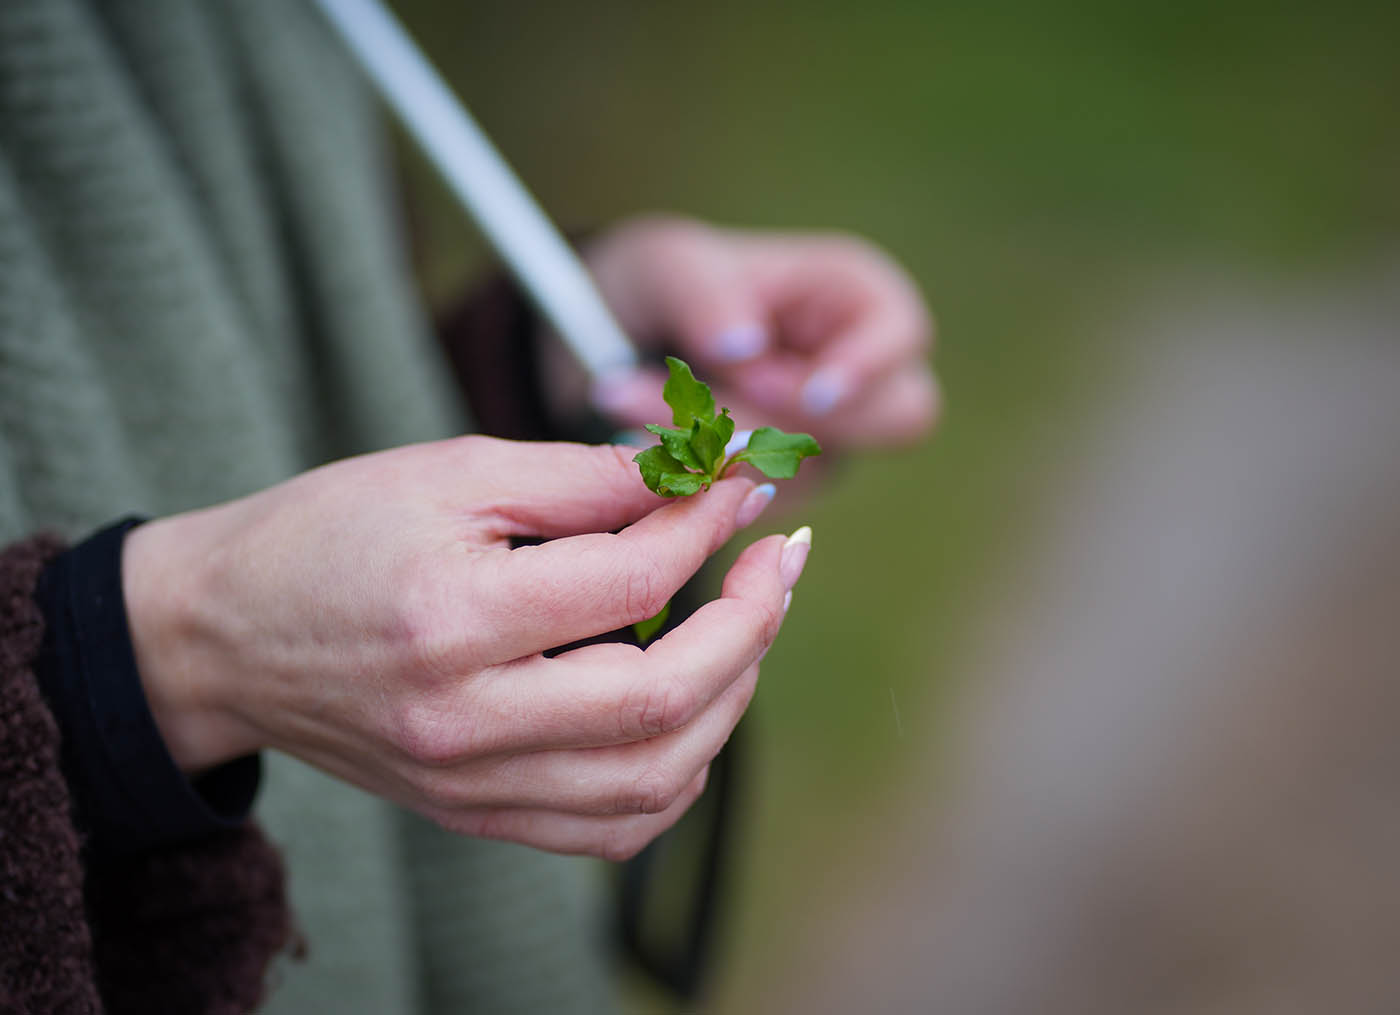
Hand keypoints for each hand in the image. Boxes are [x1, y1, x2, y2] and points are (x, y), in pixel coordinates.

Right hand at [121, 437, 805, 858]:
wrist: (224, 636)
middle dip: (752, 623)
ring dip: (730, 698)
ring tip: (746, 626)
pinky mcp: (477, 815)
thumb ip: (583, 478)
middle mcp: (467, 721)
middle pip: (664, 699)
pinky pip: (613, 828)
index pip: (634, 579)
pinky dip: (678, 771)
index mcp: (453, 618)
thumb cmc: (330, 536)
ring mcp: (472, 785)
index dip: (709, 524)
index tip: (742, 485)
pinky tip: (693, 709)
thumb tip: (697, 478)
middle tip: (781, 559)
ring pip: (655, 779)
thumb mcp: (450, 473)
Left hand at [584, 216, 939, 449]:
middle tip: (720, 416)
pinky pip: (770, 497)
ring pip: (820, 464)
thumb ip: (708, 298)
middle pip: (891, 419)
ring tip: (632, 406)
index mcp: (857, 295)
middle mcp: (861, 369)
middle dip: (802, 422)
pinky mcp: (793, 479)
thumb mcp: (675, 267)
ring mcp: (832, 431)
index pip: (903, 337)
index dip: (867, 369)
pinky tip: (646, 443)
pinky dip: (704, 475)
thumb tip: (742, 347)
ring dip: (727, 450)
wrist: (631, 337)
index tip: (813, 393)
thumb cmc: (674, 282)